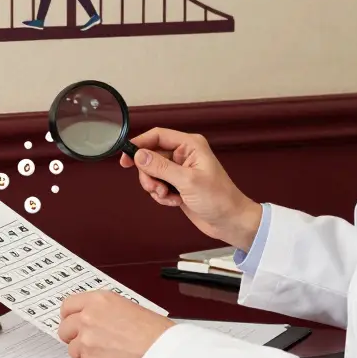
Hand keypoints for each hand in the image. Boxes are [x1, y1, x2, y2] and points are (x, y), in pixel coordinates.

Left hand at [58, 290, 174, 357]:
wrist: (163, 353)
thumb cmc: (155, 332)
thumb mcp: (128, 307)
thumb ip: (104, 311)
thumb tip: (94, 317)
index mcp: (98, 301)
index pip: (67, 306)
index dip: (69, 316)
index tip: (72, 321)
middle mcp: (88, 318)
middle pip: (64, 328)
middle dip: (74, 336)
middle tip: (88, 341)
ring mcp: (86, 341)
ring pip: (72, 349)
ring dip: (84, 353)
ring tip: (105, 354)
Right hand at [120, 127, 263, 249]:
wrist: (230, 222)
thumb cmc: (219, 199)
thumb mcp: (187, 181)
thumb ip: (161, 167)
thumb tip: (139, 155)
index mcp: (190, 145)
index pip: (157, 136)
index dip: (139, 144)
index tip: (126, 158)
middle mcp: (184, 155)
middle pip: (151, 156)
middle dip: (149, 174)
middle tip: (156, 187)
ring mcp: (180, 170)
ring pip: (152, 173)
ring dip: (155, 187)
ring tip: (169, 196)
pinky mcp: (178, 185)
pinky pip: (158, 186)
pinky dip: (161, 196)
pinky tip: (174, 202)